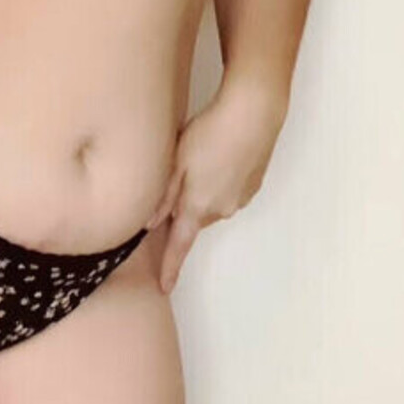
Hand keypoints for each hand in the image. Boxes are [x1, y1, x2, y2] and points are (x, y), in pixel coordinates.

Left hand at [145, 78, 287, 291]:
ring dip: (202, 190)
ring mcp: (239, 199)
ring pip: (211, 204)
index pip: (179, 246)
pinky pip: (228, 191)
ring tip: (202, 157)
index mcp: (197, 207)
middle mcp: (220, 210)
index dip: (170, 268)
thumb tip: (149, 223)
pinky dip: (220, 180)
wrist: (254, 115)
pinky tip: (220, 156)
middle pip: (193, 219)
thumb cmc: (211, 134)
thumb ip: (163, 196)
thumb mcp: (176, 162)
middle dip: (183, 206)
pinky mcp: (253, 186)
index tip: (165, 288)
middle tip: (179, 172)